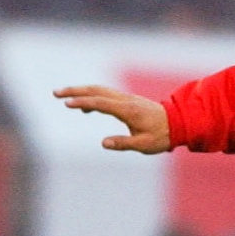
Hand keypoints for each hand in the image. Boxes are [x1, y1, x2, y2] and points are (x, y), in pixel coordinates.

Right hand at [54, 85, 171, 153]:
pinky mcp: (127, 100)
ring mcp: (126, 98)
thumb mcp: (144, 145)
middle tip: (56, 93)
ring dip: (81, 91)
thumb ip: (124, 143)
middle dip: (75, 91)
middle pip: (96, 90)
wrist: (178, 123)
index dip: (82, 102)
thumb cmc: (162, 136)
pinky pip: (106, 95)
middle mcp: (125, 100)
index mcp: (128, 110)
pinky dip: (92, 96)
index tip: (66, 103)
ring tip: (64, 98)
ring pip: (100, 90)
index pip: (100, 103)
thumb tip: (103, 143)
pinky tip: (85, 107)